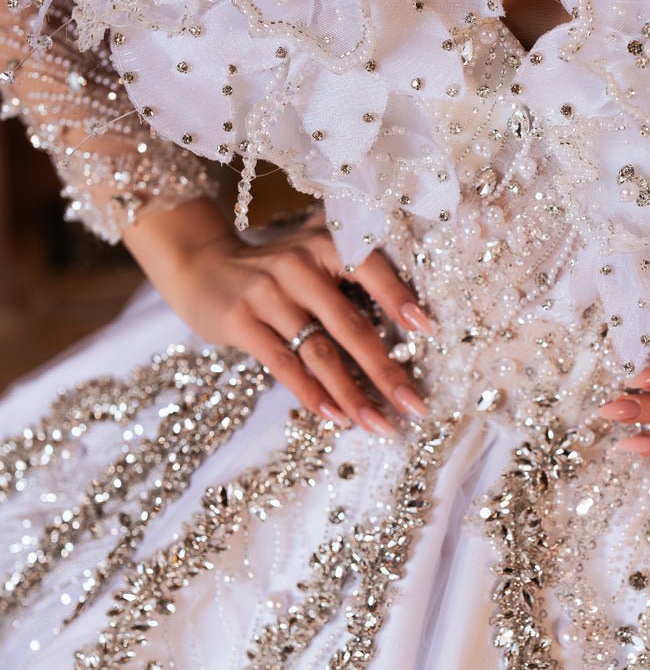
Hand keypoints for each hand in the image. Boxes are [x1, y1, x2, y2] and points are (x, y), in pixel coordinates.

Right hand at [124, 198, 431, 432]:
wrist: (200, 264)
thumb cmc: (275, 270)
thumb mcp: (313, 256)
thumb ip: (353, 275)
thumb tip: (411, 325)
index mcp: (325, 245)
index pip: (370, 270)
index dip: (399, 298)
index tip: (428, 331)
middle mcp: (299, 267)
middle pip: (351, 326)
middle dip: (386, 371)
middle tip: (415, 406)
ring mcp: (267, 295)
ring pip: (319, 352)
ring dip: (352, 394)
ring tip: (379, 424)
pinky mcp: (241, 322)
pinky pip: (283, 365)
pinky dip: (311, 394)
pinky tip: (335, 417)